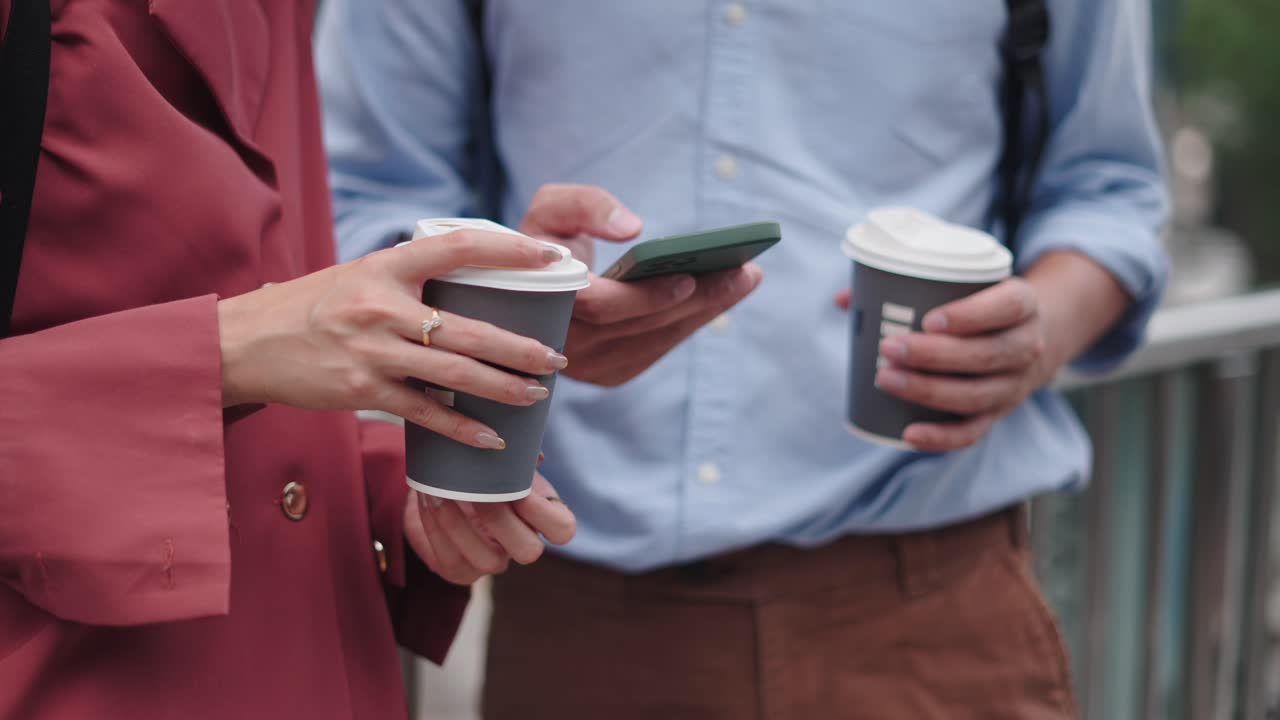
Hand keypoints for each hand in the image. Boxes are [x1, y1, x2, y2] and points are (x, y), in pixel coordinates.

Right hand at [218, 229, 568, 448]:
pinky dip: (462, 427)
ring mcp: (373, 349)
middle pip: (470, 326)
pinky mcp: (362, 389)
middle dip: (521, 346)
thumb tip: (473, 281)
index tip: (550, 256)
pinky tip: (493, 437)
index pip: (459, 246)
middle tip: (557, 357)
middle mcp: (382, 305)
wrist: (245, 343)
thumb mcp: (359, 275)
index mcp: (386, 265)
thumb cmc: (311, 307)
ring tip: (538, 395)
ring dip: (504, 387)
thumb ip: (410, 277)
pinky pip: (425, 412)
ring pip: (455, 370)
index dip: (510, 250)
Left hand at [402, 472, 575, 585]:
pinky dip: (435, 528)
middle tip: (478, 493)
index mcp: (542, 518)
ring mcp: (492, 562)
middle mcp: (520, 545)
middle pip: (529, 551)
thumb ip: (519, 454)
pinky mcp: (458, 571)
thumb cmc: (482, 467)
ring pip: (488, 562)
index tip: (520, 488)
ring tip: (442, 492)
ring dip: (461, 525)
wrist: (443, 481)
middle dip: (501, 521)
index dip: (543, 513)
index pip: (563, 529)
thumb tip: (531, 455)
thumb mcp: (504, 458)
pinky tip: (428, 499)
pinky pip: (449, 559)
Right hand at [519, 184, 763, 385]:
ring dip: (707, 311)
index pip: (600, 305)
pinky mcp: (611, 374)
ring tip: (745, 277)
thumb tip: (632, 227)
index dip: (646, 295)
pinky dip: (693, 322)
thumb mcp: (551, 209)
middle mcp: (568, 342)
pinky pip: (660, 348)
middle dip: (699, 298)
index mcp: (547, 300)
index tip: (689, 277)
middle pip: (643, 324)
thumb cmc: (544, 241)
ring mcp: (590, 366)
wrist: (529, 291)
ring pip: (658, 339)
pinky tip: (723, 296)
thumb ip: (585, 205)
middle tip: (744, 271)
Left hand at [837, 251, 1130, 451]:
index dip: (971, 315)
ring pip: (977, 394)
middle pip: (987, 354)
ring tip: (885, 379)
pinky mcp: (998, 415)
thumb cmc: (978, 306)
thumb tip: (844, 299)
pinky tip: (908, 434)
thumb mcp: (964, 285)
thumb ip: (908, 285)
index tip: (928, 319)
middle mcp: (1027, 346)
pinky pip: (972, 432)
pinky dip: (941, 437)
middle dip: (934, 355)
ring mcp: (1014, 385)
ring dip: (929, 390)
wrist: (1024, 339)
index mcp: (1022, 303)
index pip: (1007, 307)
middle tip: (888, 347)